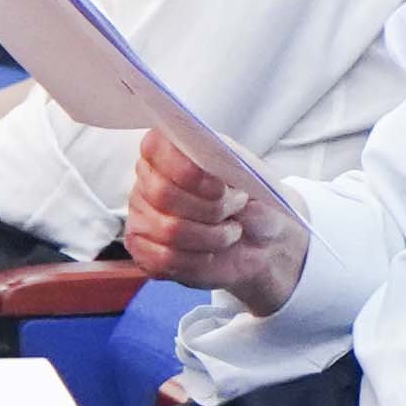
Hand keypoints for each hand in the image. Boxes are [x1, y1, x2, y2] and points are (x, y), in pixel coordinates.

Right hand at [121, 129, 307, 314]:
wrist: (264, 241)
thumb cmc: (253, 201)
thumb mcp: (248, 171)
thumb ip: (222, 158)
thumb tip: (203, 162)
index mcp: (168, 149)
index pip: (155, 147)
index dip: (189, 170)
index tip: (221, 187)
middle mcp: (148, 180)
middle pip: (163, 193)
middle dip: (211, 207)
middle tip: (236, 207)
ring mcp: (141, 217)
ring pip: (169, 230)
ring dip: (213, 235)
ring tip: (231, 230)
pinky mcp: (144, 252)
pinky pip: (165, 258)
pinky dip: (200, 258)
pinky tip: (213, 251)